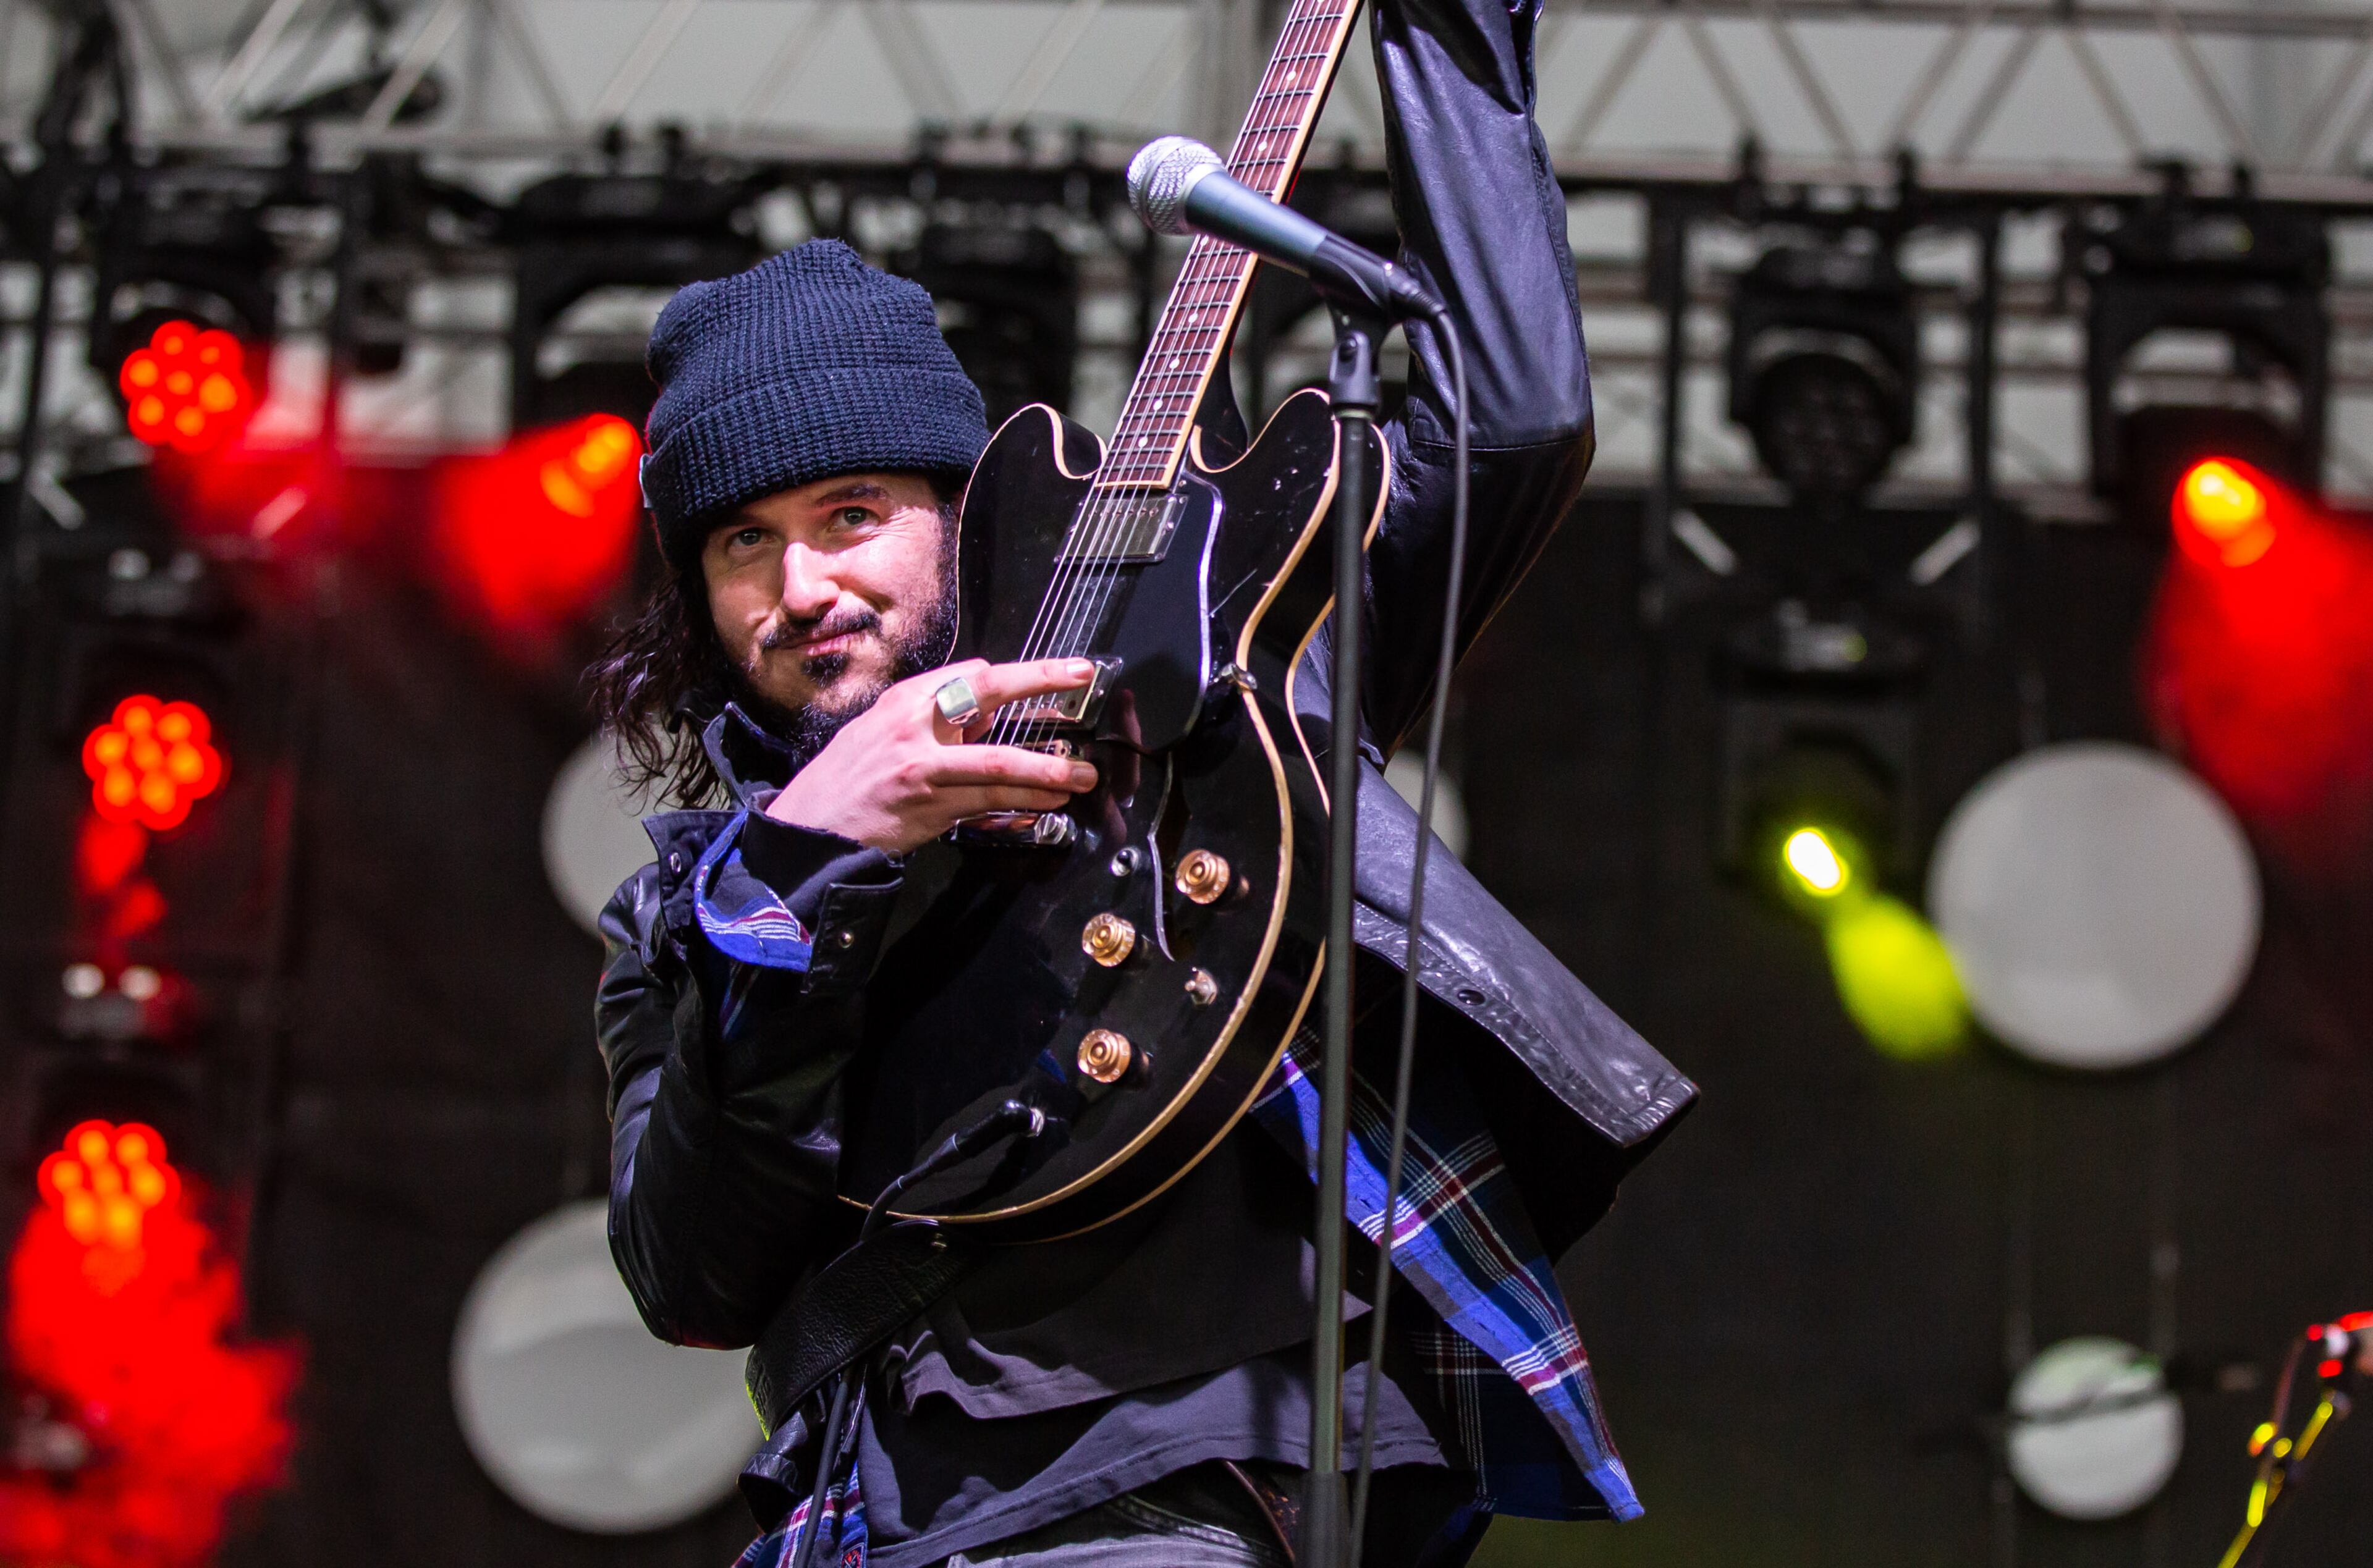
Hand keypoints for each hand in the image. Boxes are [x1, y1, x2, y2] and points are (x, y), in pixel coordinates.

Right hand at [765, 658, 1099, 854]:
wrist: (811, 829)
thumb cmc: (850, 779)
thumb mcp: (883, 731)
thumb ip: (934, 719)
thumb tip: (986, 714)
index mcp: (904, 701)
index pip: (970, 674)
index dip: (1018, 674)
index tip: (1058, 671)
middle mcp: (913, 726)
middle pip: (986, 694)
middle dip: (1039, 679)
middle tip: (1081, 675)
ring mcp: (923, 768)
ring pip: (998, 762)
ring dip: (1048, 769)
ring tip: (1083, 775)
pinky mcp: (930, 809)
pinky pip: (988, 803)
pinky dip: (1023, 803)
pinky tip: (1050, 804)